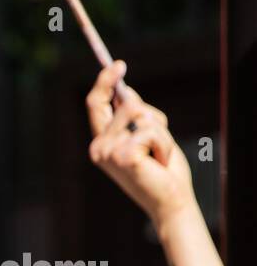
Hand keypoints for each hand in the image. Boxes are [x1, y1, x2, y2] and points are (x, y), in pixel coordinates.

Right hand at [86, 60, 194, 228]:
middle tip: (123, 70)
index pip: (96, 107)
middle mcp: (99, 147)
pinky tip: (160, 162)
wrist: (168, 201)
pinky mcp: (123, 156)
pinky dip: (164, 143)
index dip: (104, 84)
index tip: (117, 65)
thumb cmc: (161, 171)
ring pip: (140, 114)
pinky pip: (151, 130)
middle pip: (113, 104)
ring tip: (160, 152)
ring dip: (160, 129)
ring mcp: (108, 152)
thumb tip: (127, 94)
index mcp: (102, 143)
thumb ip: (135, 119)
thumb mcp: (148, 138)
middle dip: (120, 89)